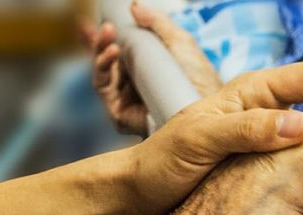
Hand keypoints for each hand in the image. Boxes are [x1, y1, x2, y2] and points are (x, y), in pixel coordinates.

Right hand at [81, 3, 222, 134]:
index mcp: (143, 68)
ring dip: (100, 52)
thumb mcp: (179, 42)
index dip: (103, 37)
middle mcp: (131, 84)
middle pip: (104, 61)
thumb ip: (158, 23)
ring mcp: (124, 100)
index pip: (116, 50)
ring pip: (100, 74)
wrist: (207, 107)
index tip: (95, 23)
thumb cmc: (199, 79)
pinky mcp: (121, 115)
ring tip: (109, 39)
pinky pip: (103, 90)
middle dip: (98, 42)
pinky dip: (102, 70)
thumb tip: (134, 6)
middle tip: (106, 27)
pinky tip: (113, 54)